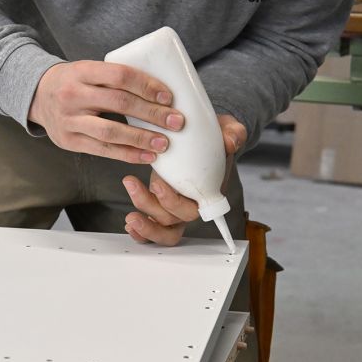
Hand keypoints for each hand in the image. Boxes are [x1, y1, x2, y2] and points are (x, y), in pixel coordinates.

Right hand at [28, 61, 184, 163]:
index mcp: (81, 71)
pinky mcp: (69, 141)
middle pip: (119, 103)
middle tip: (176, 122)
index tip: (168, 97)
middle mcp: (73, 95)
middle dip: (151, 113)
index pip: (119, 75)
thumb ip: (115, 79)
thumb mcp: (88, 70)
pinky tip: (146, 156)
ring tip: (164, 143)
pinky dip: (127, 154)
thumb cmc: (73, 82)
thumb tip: (159, 95)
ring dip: (141, 138)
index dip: (146, 86)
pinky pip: (102, 150)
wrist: (36, 96)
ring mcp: (69, 120)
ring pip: (110, 132)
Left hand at [122, 114, 246, 245]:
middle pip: (174, 221)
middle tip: (149, 183)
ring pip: (160, 225)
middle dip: (157, 207)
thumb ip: (233, 134)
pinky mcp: (159, 205)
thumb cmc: (216, 137)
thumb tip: (230, 142)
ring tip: (130, 186)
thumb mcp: (228, 130)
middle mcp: (189, 204)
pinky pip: (151, 227)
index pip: (196, 210)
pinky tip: (128, 223)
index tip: (160, 184)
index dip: (177, 205)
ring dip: (144, 216)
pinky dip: (139, 231)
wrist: (201, 135)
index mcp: (207, 193)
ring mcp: (172, 207)